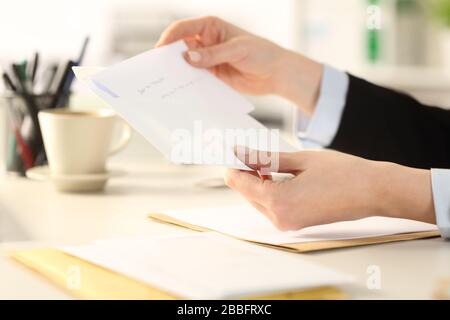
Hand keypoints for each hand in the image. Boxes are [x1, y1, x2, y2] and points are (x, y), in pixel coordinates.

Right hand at [157, 16, 322, 113]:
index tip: (159, 52)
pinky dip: (188, 84)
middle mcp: (206, 42)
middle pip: (179, 47)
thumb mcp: (238, 50)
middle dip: (169, 58)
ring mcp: (208, 59)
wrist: (276, 73)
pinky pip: (195, 79)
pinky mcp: (211, 75)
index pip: (182, 29)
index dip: (168, 39)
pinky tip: (183, 92)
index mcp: (210, 27)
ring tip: (167, 85)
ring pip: (185, 65)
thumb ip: (213, 54)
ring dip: (178, 73)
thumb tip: (188, 57)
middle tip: (158, 71)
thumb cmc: (261, 53)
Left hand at [225, 148, 434, 230]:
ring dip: (258, 183)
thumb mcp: (299, 160)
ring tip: (264, 160)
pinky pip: (274, 207)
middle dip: (245, 173)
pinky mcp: (297, 224)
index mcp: (279, 202)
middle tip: (247, 152)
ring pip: (260, 201)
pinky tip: (276, 174)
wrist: (375, 192)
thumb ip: (266, 159)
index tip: (231, 151)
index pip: (240, 184)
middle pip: (248, 194)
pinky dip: (271, 191)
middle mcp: (280, 218)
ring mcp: (289, 224)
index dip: (234, 166)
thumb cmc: (342, 172)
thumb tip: (241, 153)